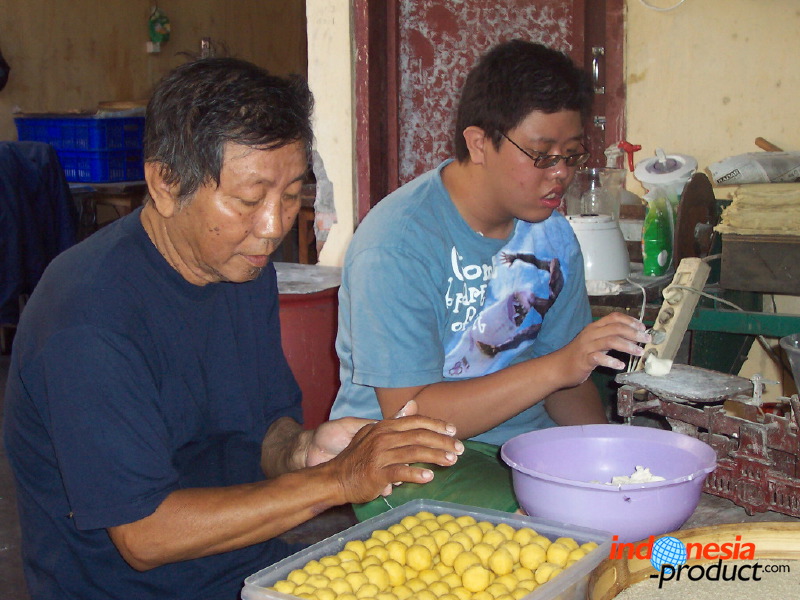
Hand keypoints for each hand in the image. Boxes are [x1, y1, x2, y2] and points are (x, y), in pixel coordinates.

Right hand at [317, 402, 462, 503]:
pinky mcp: (376, 473)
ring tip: (452, 461)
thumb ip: (395, 420)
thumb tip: (412, 404)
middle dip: (443, 441)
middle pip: (419, 436)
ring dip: (436, 456)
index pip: (415, 421)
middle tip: (460, 449)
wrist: (335, 478)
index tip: (453, 430)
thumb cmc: (357, 457)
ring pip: (414, 452)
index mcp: (384, 427)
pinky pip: (400, 472)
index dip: (436, 424)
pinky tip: (429, 477)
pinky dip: (416, 474)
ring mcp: (379, 455)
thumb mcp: (374, 433)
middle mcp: (383, 437)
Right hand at [555, 312, 649, 385]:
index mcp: (594, 327)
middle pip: (615, 328)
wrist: (558, 367)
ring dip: (628, 346)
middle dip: (634, 332)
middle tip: (647, 339)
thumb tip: (631, 338)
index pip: (614, 317)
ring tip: (639, 352)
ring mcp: (587, 346)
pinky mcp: (584, 359)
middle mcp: (591, 334)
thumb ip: (608, 338)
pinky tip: (620, 366)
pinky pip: (599, 358)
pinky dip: (611, 361)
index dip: (630, 320)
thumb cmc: (578, 355)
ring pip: (610, 341)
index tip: (642, 327)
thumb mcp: (593, 342)